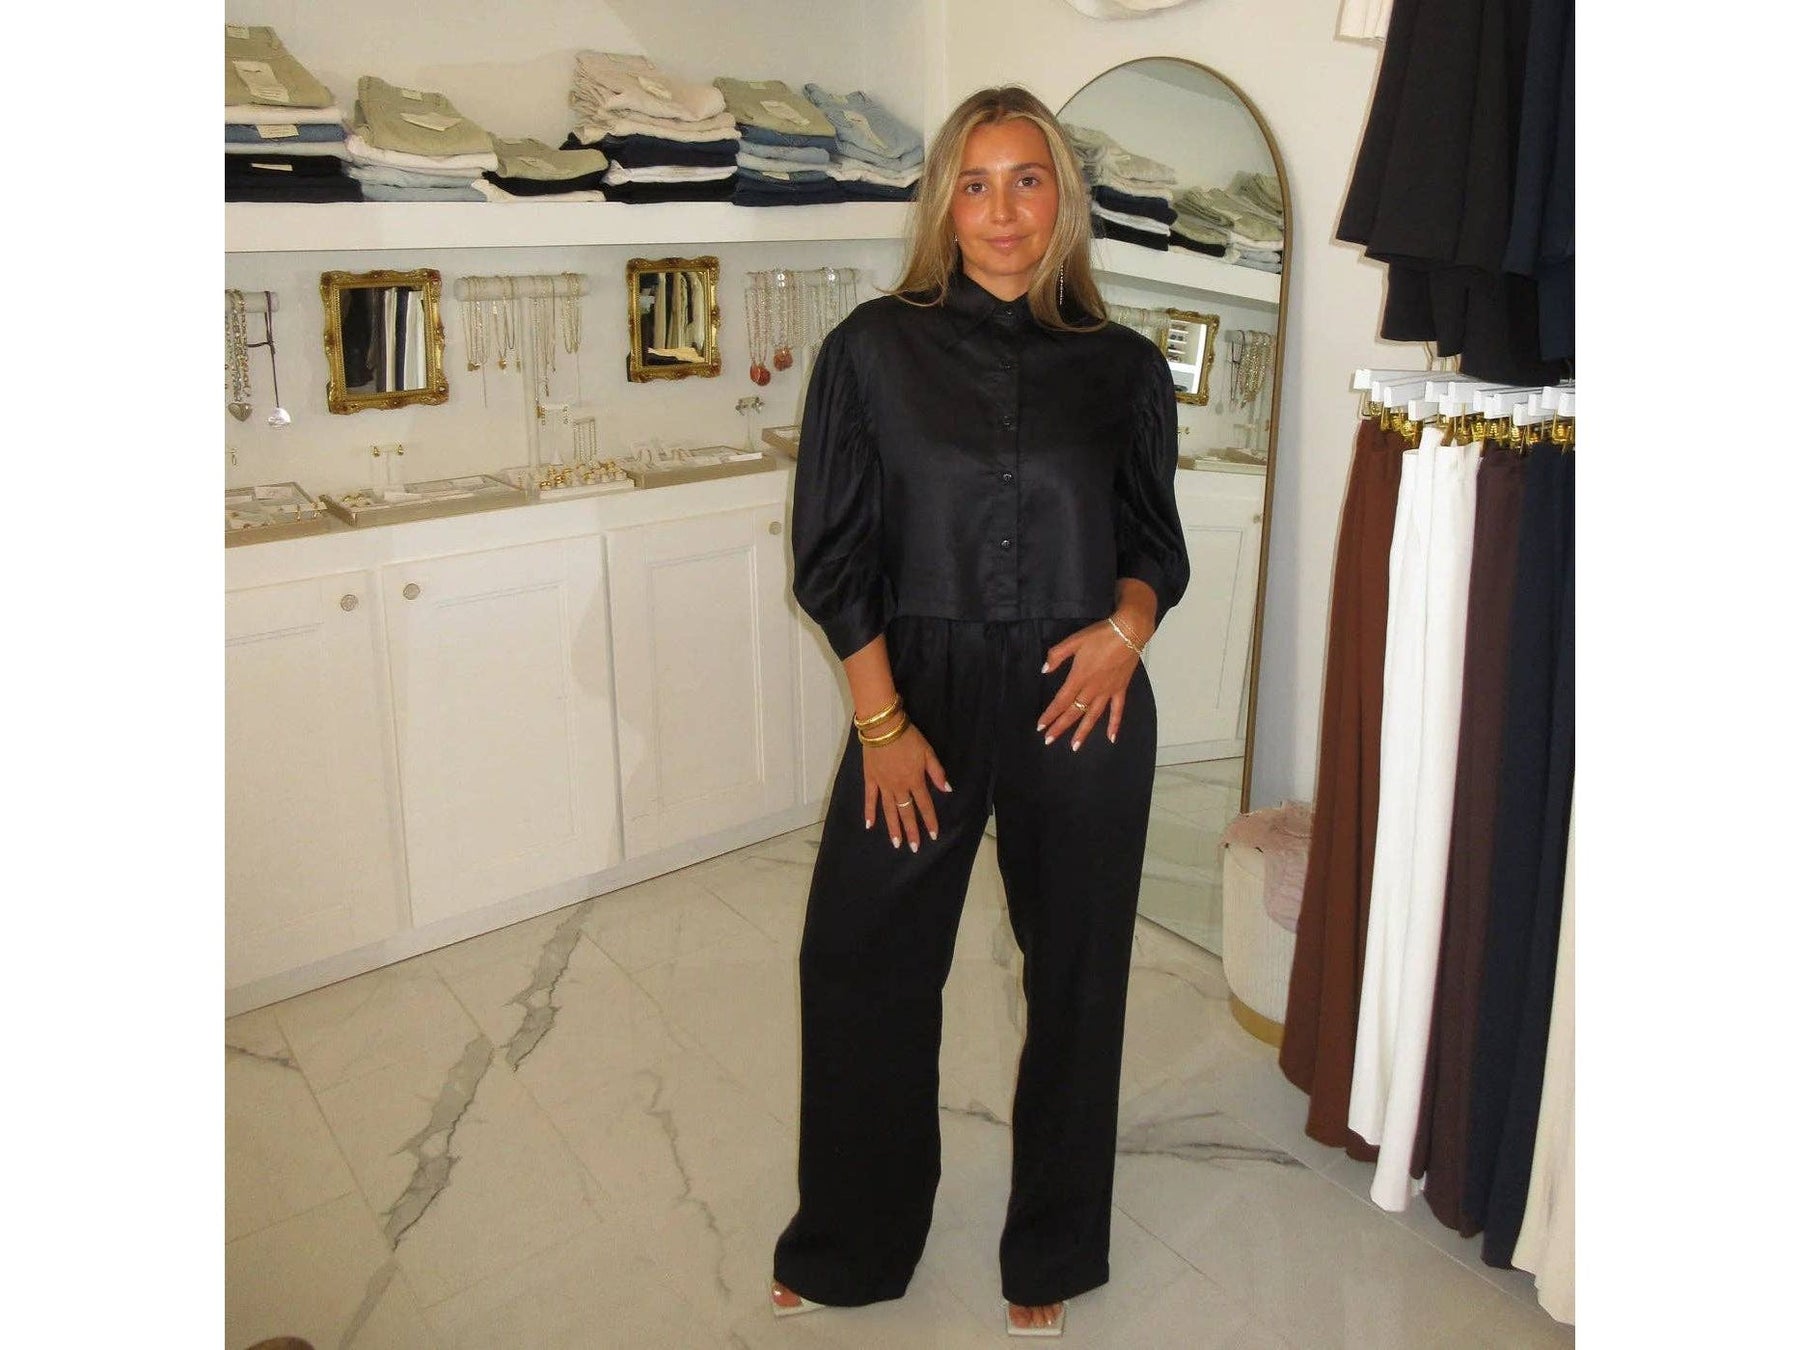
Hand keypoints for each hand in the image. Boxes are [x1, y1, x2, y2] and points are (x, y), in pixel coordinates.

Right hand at [863, 725, 950, 851]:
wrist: (883, 727)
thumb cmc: (908, 737)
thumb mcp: (928, 752)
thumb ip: (936, 772)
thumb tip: (947, 789)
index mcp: (915, 780)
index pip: (924, 805)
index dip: (930, 821)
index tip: (933, 835)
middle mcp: (899, 787)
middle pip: (906, 812)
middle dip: (911, 831)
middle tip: (914, 848)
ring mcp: (883, 785)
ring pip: (889, 810)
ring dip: (893, 828)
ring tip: (896, 843)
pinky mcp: (870, 779)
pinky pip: (870, 799)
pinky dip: (869, 812)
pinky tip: (869, 825)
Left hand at [1038, 617, 1143, 750]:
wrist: (1128, 632)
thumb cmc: (1100, 635)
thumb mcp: (1074, 640)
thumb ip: (1057, 655)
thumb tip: (1044, 670)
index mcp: (1079, 677)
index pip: (1061, 701)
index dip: (1050, 715)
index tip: (1040, 726)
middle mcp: (1092, 688)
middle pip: (1074, 712)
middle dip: (1060, 727)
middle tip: (1048, 741)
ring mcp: (1107, 691)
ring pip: (1093, 716)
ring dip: (1083, 732)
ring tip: (1074, 747)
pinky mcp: (1120, 689)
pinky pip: (1117, 711)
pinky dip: (1114, 725)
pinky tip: (1111, 738)